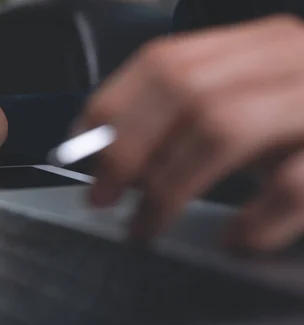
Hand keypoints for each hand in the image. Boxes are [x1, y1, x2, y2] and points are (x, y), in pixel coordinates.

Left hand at [75, 15, 303, 251]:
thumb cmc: (303, 130)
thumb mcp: (249, 109)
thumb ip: (191, 117)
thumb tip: (111, 153)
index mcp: (257, 46)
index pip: (163, 61)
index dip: (111, 107)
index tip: (80, 150)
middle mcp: (291, 60)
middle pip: (184, 91)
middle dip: (128, 149)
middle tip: (100, 197)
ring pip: (225, 127)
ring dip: (170, 187)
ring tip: (145, 228)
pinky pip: (295, 183)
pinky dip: (255, 219)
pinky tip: (234, 241)